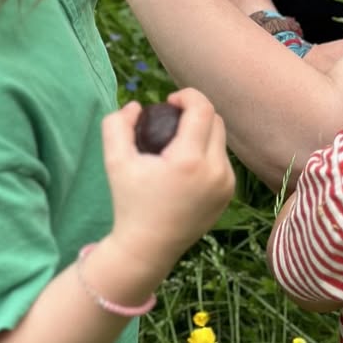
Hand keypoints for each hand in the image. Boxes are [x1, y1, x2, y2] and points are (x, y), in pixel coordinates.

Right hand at [101, 87, 235, 277]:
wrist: (148, 248)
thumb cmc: (129, 202)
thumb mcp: (115, 161)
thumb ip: (117, 125)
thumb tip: (137, 105)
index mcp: (190, 160)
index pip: (203, 109)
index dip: (188, 95)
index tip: (170, 101)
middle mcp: (215, 171)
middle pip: (216, 121)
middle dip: (196, 112)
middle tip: (173, 118)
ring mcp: (226, 184)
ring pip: (220, 140)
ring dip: (203, 132)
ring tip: (179, 140)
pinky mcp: (228, 194)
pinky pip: (222, 160)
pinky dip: (207, 153)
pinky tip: (187, 162)